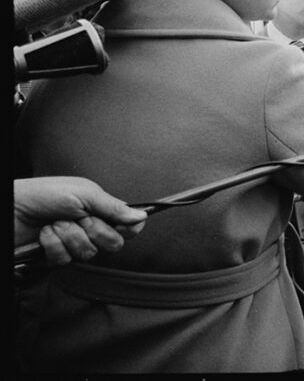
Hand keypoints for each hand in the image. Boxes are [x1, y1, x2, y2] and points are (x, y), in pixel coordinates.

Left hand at [14, 176, 147, 265]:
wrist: (13, 207)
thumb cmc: (45, 194)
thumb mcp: (84, 193)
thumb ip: (114, 206)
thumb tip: (140, 216)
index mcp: (101, 210)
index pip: (130, 227)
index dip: (128, 228)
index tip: (118, 223)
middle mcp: (91, 228)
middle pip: (114, 244)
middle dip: (95, 231)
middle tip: (80, 218)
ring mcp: (74, 243)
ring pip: (89, 253)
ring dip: (70, 236)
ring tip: (56, 223)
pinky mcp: (56, 256)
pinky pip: (66, 260)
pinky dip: (54, 245)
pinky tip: (46, 234)